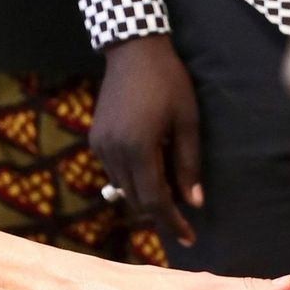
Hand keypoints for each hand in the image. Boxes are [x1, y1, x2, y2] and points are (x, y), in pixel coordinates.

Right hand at [93, 35, 202, 248]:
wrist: (133, 51)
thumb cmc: (169, 82)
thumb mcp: (187, 122)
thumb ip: (188, 165)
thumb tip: (194, 202)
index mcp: (139, 149)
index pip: (155, 201)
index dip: (173, 222)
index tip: (190, 237)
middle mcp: (114, 152)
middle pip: (137, 199)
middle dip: (160, 212)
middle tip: (184, 217)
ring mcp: (101, 145)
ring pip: (124, 188)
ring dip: (146, 195)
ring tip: (170, 192)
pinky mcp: (96, 138)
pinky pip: (115, 171)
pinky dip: (133, 179)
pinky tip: (151, 170)